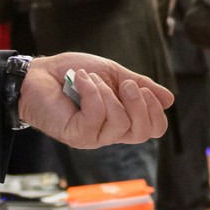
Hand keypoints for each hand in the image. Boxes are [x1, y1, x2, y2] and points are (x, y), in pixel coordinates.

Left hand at [20, 52, 172, 147]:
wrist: (39, 73)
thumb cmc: (73, 73)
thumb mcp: (113, 74)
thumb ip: (139, 85)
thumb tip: (169, 99)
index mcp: (122, 118)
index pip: (153, 129)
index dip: (155, 111)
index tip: (142, 89)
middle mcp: (110, 132)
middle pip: (143, 133)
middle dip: (140, 104)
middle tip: (126, 84)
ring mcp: (93, 136)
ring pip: (120, 123)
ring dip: (107, 93)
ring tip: (91, 78)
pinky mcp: (76, 135)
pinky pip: (96, 116)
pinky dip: (92, 93)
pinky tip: (81, 81)